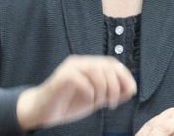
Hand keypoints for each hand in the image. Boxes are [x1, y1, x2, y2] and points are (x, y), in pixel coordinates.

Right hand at [16, 55, 136, 129]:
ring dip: (103, 89)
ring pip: (95, 71)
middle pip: (106, 66)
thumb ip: (110, 93)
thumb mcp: (95, 99)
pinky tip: (88, 100)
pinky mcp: (60, 78)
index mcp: (88, 65)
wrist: (42, 112)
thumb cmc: (68, 104)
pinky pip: (80, 80)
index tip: (130, 91)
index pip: (112, 63)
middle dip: (115, 85)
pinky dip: (89, 91)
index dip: (124, 75)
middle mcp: (79, 62)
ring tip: (100, 103)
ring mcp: (69, 68)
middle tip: (112, 103)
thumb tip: (131, 89)